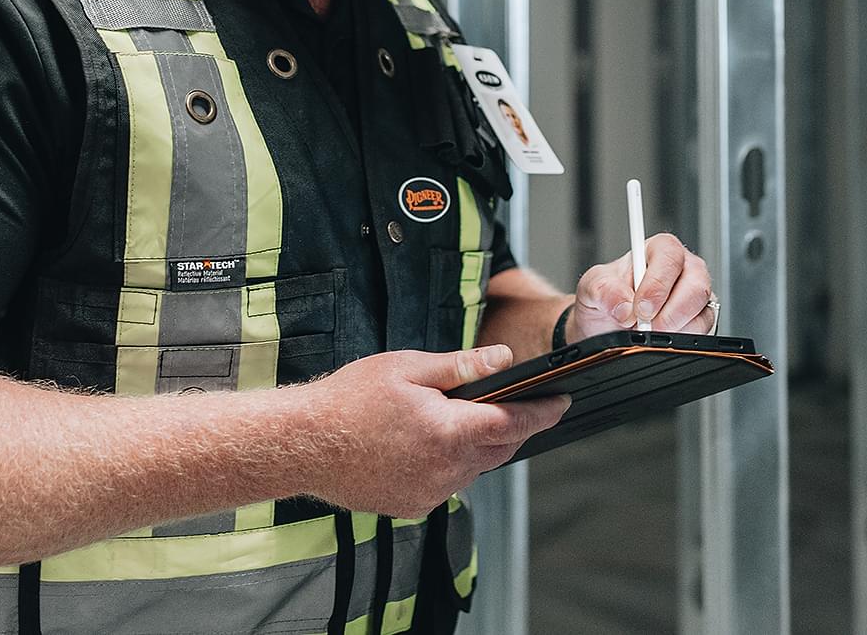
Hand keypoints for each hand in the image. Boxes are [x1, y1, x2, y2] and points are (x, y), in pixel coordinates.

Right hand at [301, 346, 569, 518]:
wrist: (304, 444)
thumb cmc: (351, 399)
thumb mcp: (408, 367)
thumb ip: (461, 366)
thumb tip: (503, 360)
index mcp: (449, 432)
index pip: (513, 422)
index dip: (542, 412)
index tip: (562, 402)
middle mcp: (447, 470)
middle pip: (499, 447)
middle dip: (514, 426)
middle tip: (521, 403)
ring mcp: (430, 493)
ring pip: (474, 467)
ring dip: (480, 444)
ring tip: (465, 417)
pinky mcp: (414, 505)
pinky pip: (448, 482)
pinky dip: (452, 461)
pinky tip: (430, 441)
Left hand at [568, 233, 714, 340]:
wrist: (604, 325)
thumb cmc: (605, 298)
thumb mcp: (591, 287)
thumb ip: (603, 290)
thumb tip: (624, 306)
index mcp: (656, 251)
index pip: (669, 256)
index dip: (658, 283)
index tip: (641, 307)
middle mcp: (682, 269)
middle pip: (696, 284)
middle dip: (671, 312)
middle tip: (648, 327)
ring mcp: (694, 295)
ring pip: (703, 310)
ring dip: (676, 328)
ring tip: (649, 333)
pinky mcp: (700, 319)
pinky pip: (704, 330)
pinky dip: (683, 340)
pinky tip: (661, 339)